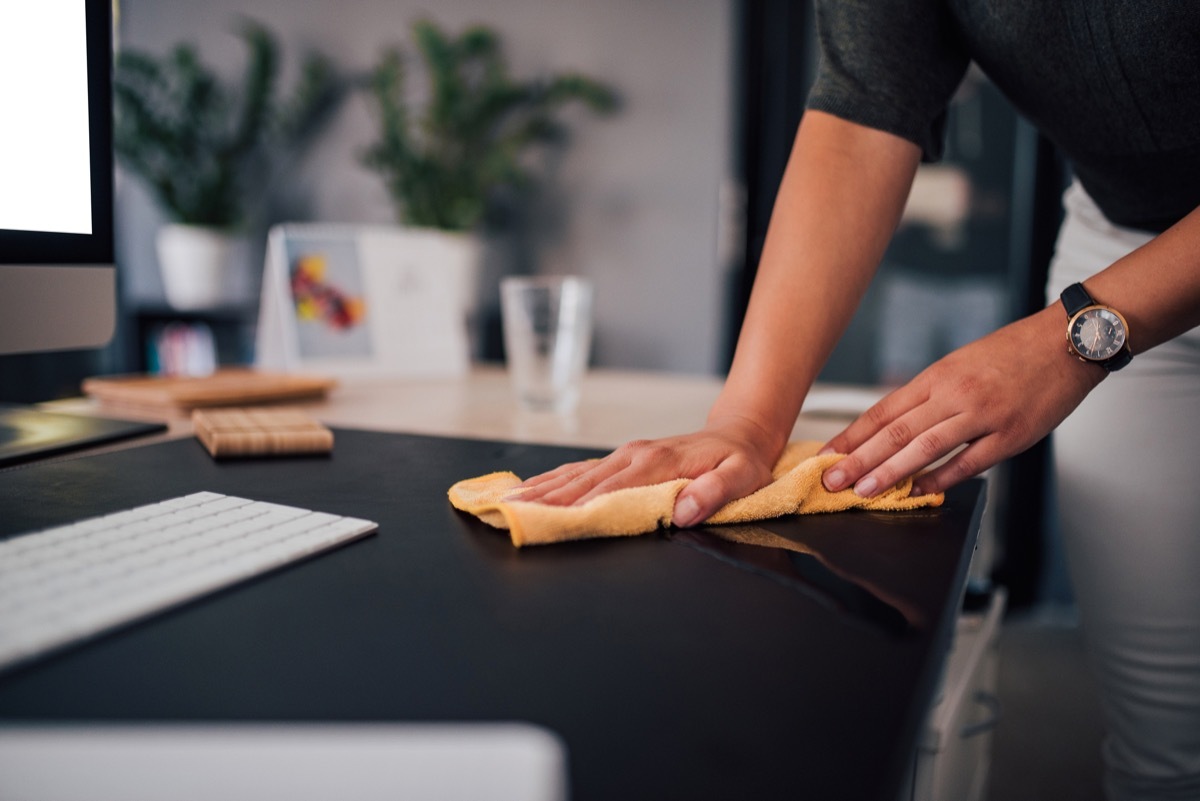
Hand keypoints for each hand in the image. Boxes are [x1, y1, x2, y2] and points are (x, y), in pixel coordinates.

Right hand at [510, 418, 781, 527]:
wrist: (739, 433)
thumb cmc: (741, 461)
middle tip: (510, 516)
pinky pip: (582, 470)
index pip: (610, 492)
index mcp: (657, 464)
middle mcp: (634, 456)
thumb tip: (684, 511)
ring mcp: (625, 455)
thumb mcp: (742, 477)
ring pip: (575, 475)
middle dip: (544, 501)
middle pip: (581, 483)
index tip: (545, 522)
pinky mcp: (623, 458)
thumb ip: (715, 493)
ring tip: (508, 503)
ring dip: (540, 490)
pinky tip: (531, 488)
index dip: (577, 509)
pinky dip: (553, 479)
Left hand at [820, 305, 1105, 496]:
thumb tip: (895, 427)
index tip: (826, 454)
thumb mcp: (960, 363)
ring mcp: (982, 415)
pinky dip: (942, 479)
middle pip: (895, 431)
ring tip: (863, 491)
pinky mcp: (1011, 435)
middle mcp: (954, 394)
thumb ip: (930, 395)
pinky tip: (920, 492)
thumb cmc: (1013, 352)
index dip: (852, 435)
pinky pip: (969, 462)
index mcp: (937, 376)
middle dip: (858, 459)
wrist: (1067, 341)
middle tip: (831, 480)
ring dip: (890, 472)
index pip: (883, 410)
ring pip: (925, 447)